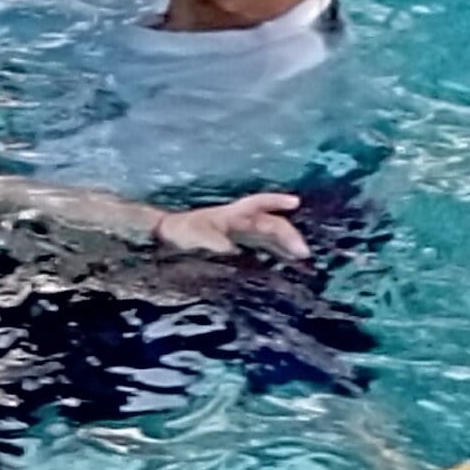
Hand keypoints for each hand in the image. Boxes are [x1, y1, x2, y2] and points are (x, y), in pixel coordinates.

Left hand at [149, 192, 309, 260]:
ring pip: (269, 236)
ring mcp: (239, 234)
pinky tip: (282, 268)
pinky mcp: (235, 248)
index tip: (296, 202)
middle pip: (270, 223)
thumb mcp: (194, 235)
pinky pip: (260, 249)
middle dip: (289, 235)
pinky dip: (273, 255)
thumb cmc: (180, 232)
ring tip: (301, 260)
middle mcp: (240, 222)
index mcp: (232, 214)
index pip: (259, 204)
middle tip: (304, 252)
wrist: (165, 237)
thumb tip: (232, 249)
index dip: (277, 202)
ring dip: (284, 246)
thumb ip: (212, 241)